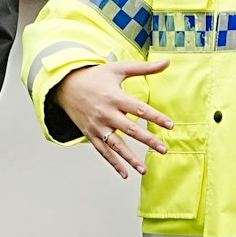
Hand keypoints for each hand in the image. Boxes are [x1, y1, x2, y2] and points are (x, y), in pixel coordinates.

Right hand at [50, 60, 174, 178]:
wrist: (65, 86)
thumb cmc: (95, 77)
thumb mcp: (118, 69)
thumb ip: (144, 68)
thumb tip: (167, 62)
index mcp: (115, 97)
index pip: (139, 109)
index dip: (156, 117)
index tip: (170, 125)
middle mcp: (106, 113)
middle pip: (130, 130)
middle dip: (148, 140)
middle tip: (163, 149)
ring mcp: (97, 126)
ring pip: (116, 145)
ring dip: (130, 158)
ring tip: (144, 169)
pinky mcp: (91, 134)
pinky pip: (103, 151)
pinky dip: (113, 163)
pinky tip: (125, 174)